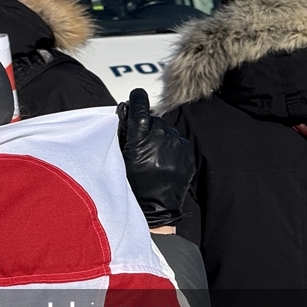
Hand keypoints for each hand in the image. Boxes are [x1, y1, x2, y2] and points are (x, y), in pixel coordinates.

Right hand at [117, 89, 194, 228]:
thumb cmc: (131, 186)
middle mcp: (161, 139)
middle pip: (154, 120)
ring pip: (167, 130)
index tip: (136, 95)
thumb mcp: (118, 158)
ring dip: (159, 138)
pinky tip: (163, 162)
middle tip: (140, 145)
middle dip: (147, 127)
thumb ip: (122, 132)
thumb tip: (126, 108)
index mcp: (140, 140)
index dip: (137, 100)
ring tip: (152, 158)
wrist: (154, 210)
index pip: (139, 110)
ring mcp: (177, 147)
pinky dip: (170, 147)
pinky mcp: (188, 155)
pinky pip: (178, 142)